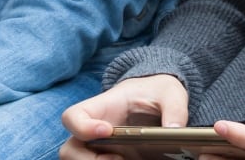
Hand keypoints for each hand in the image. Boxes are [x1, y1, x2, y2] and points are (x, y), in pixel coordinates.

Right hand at [59, 74, 188, 159]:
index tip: (106, 131)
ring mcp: (100, 147)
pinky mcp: (111, 157)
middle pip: (70, 149)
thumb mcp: (171, 93)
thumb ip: (174, 109)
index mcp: (103, 107)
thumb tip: (174, 130)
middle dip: (87, 159)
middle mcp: (94, 129)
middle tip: (118, 158)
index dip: (81, 127)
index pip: (73, 116)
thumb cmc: (158, 91)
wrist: (159, 97)